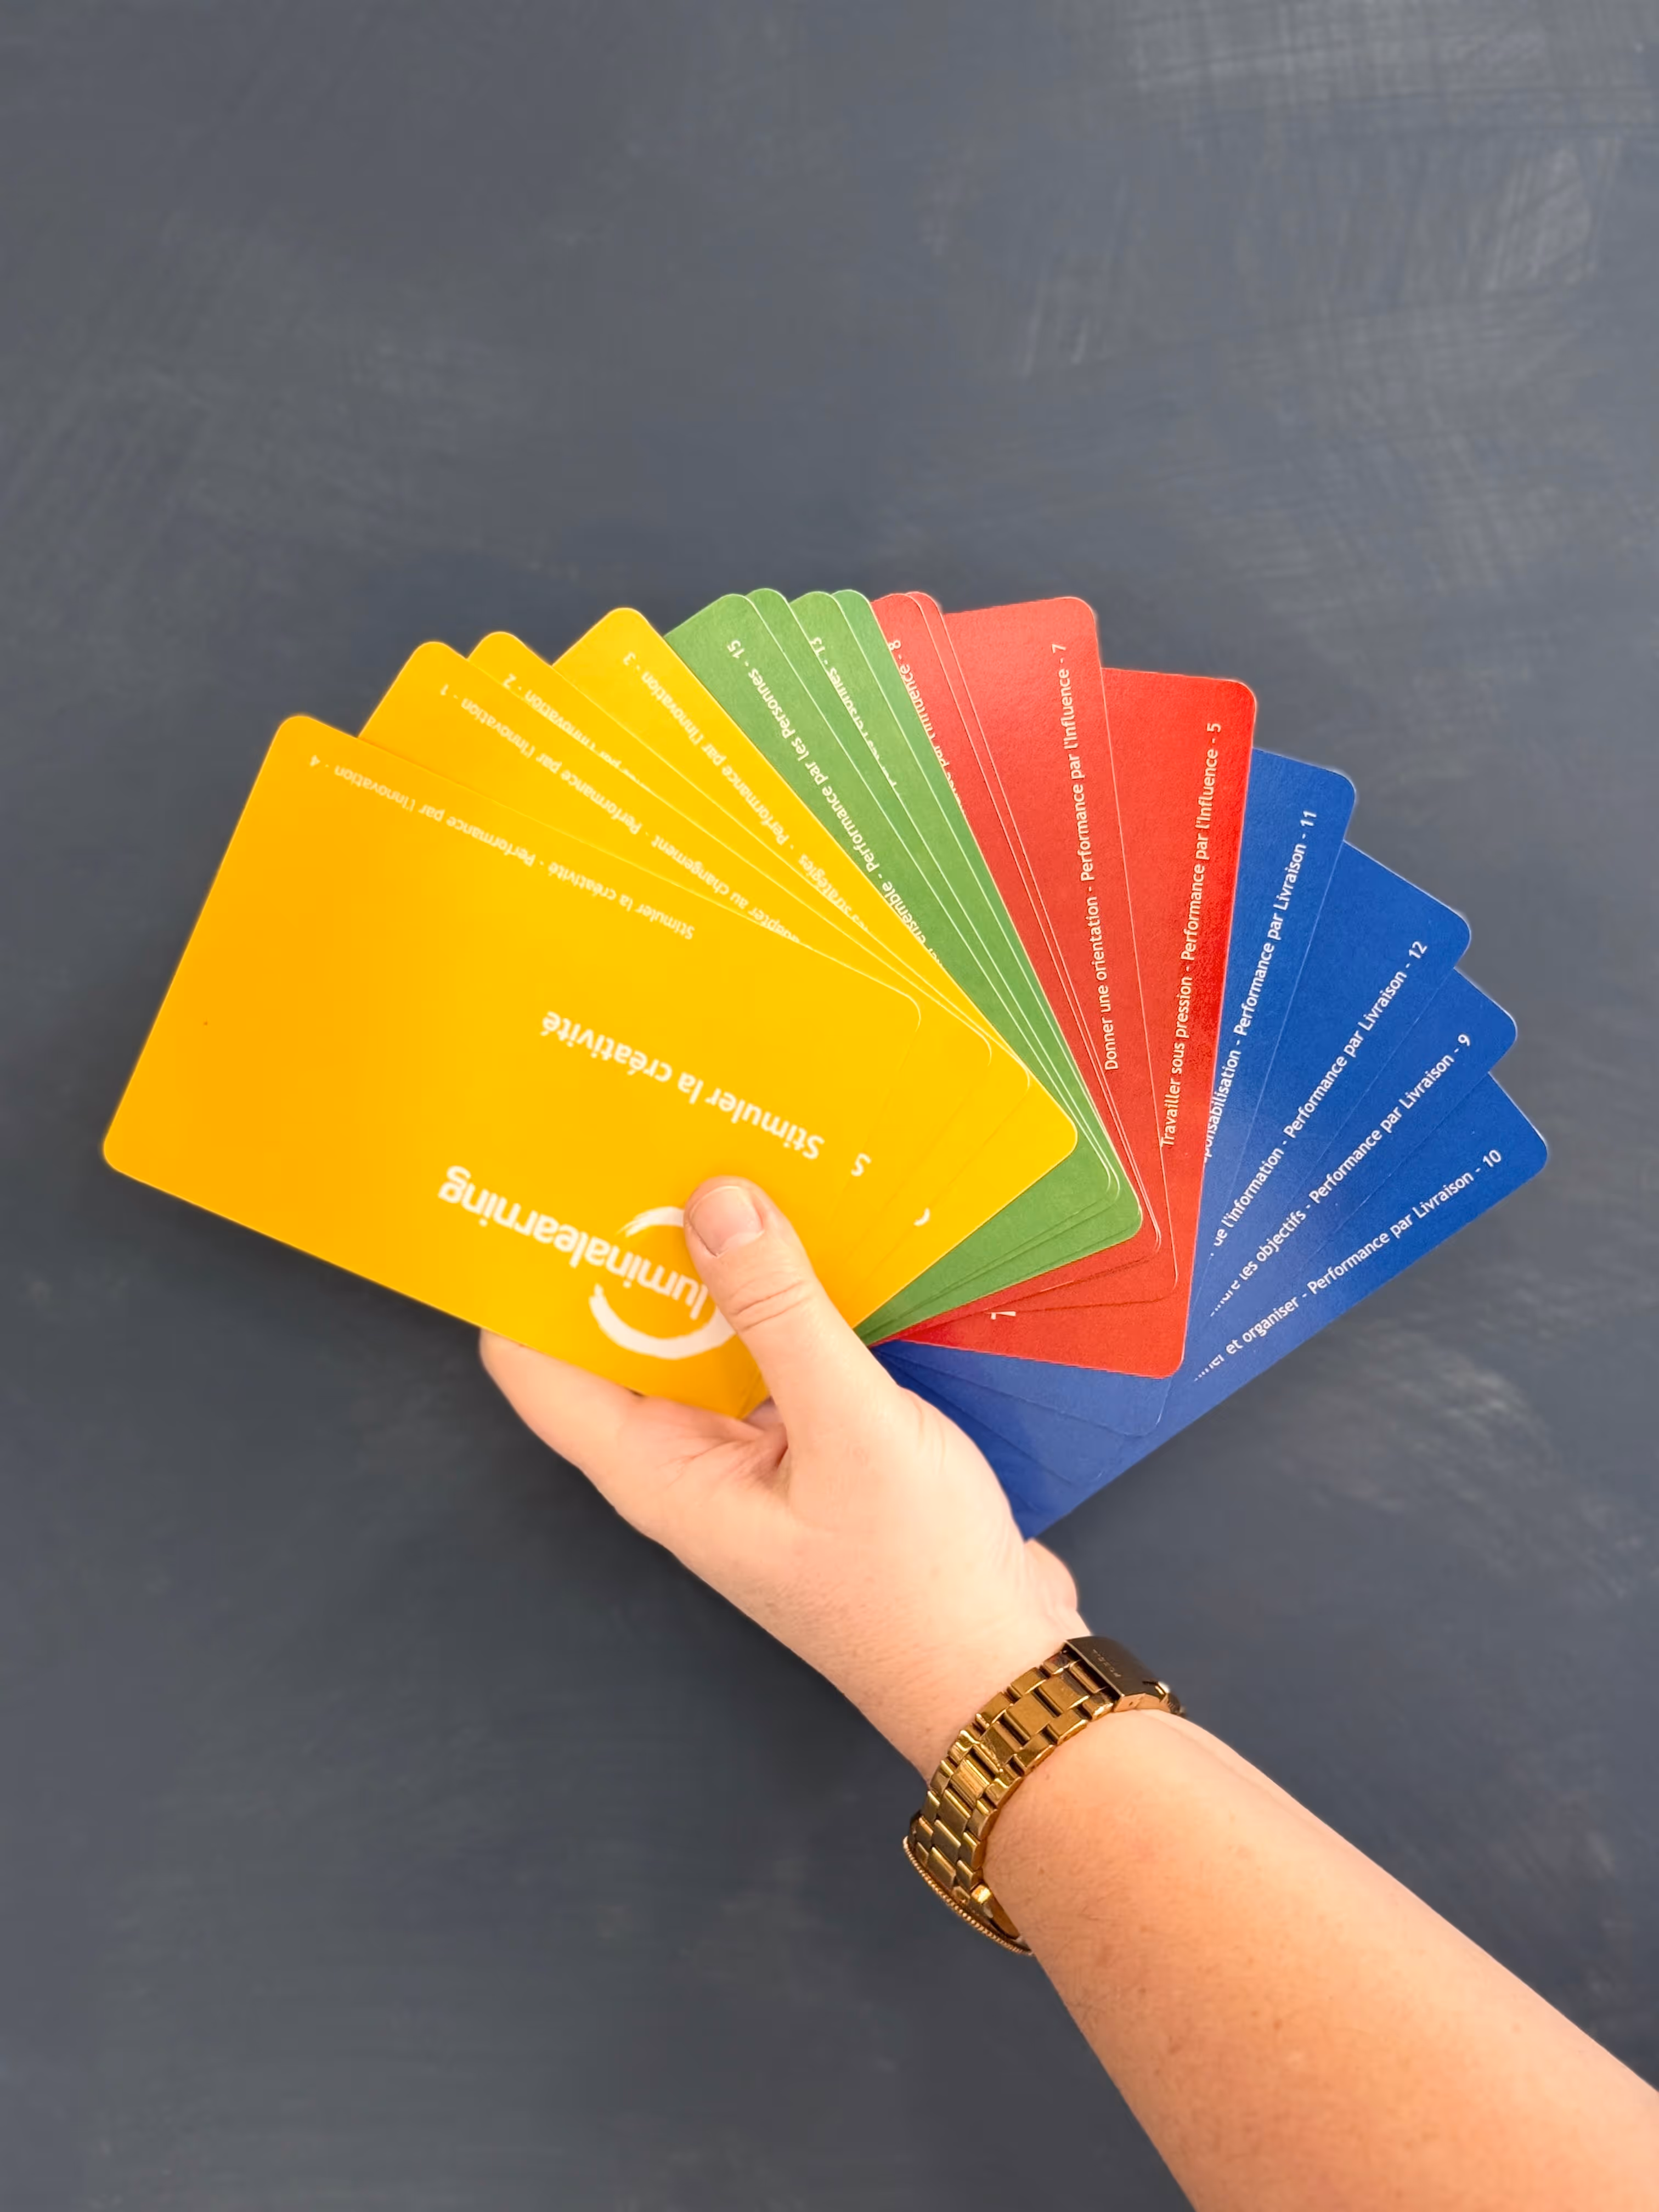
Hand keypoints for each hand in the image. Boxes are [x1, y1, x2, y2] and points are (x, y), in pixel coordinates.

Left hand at [481, 1177, 1085, 1771]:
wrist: (1000, 1670)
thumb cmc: (918, 1583)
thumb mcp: (851, 1431)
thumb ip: (781, 1314)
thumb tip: (713, 1202)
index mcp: (657, 1470)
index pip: (534, 1362)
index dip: (524, 1270)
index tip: (541, 1178)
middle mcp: (684, 1458)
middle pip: (619, 1331)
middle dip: (630, 1240)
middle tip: (651, 1130)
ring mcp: (745, 1452)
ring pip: (703, 1333)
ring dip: (719, 1258)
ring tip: (737, 1151)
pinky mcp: (807, 1442)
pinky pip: (772, 1349)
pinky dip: (784, 1293)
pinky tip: (822, 1228)